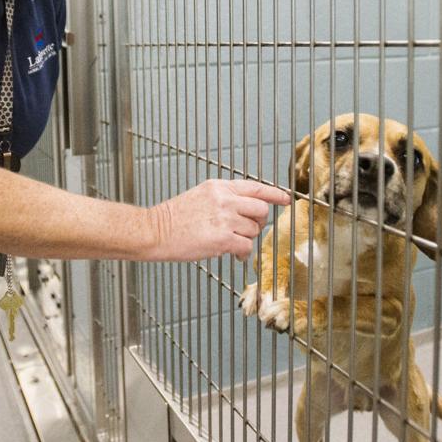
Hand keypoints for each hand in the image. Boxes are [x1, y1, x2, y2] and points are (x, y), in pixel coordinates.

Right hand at [148, 179, 291, 262]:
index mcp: (219, 187)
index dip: (274, 194)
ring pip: (254, 230)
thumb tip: (246, 210)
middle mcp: (224, 199)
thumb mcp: (201, 196)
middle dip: (258, 222)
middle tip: (246, 230)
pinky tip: (233, 254)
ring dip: (247, 239)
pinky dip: (242, 253)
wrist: (156, 231)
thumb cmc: (174, 218)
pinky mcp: (222, 238)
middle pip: (261, 209)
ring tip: (232, 243)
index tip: (286, 199)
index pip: (255, 187)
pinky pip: (246, 246)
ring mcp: (224, 218)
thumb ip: (224, 199)